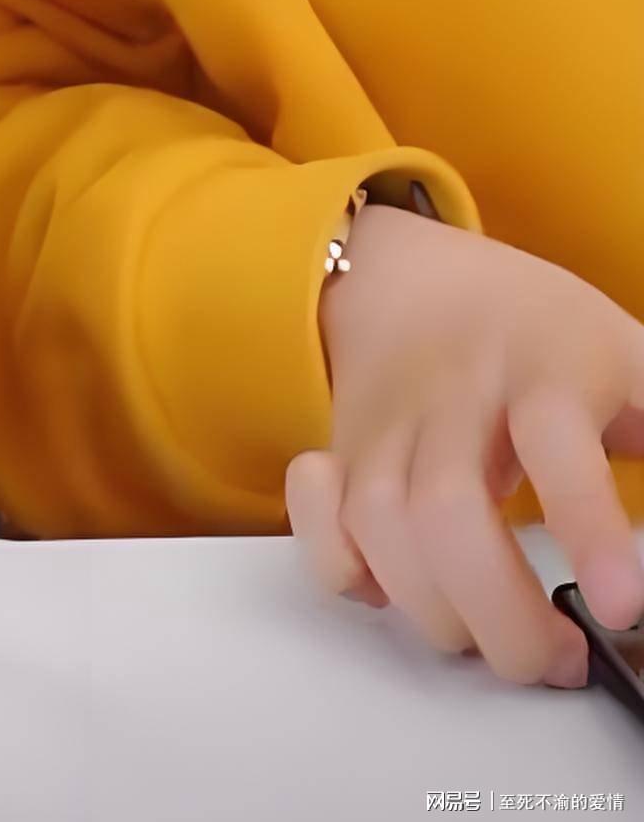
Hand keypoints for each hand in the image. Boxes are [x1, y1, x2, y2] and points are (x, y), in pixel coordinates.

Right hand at [287, 204, 643, 688]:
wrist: (409, 276)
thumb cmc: (536, 333)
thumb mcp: (629, 359)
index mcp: (543, 365)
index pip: (557, 441)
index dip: (589, 526)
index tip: (622, 605)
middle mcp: (455, 393)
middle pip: (448, 510)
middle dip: (501, 614)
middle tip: (556, 656)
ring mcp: (389, 425)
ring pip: (382, 529)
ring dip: (439, 611)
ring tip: (493, 635)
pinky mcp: (340, 457)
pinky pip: (321, 524)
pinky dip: (347, 572)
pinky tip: (395, 588)